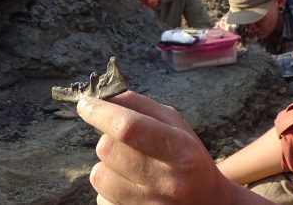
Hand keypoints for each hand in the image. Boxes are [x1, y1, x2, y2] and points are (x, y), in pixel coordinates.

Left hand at [77, 91, 237, 203]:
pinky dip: (109, 189)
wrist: (207, 204)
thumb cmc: (187, 157)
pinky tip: (131, 187)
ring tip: (129, 166)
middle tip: (123, 141)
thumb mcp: (176, 126)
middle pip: (108, 149)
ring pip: (99, 175)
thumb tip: (105, 97)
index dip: (101, 112)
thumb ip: (143, 107)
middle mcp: (167, 181)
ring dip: (106, 165)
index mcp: (181, 150)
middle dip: (107, 138)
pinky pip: (101, 199)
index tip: (85, 103)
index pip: (130, 127)